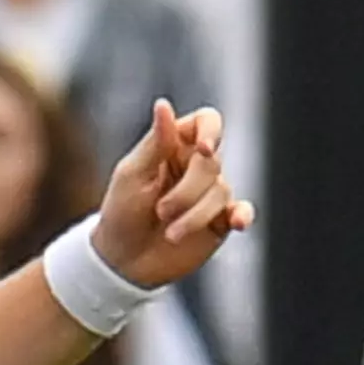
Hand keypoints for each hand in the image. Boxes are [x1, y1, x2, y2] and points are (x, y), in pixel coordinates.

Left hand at [91, 99, 255, 288]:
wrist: (123, 260)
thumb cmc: (121, 212)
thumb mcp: (133, 175)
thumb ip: (154, 143)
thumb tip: (163, 104)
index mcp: (174, 146)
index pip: (206, 122)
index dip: (211, 131)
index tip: (204, 149)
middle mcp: (196, 166)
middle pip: (212, 163)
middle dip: (187, 191)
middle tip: (161, 211)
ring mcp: (210, 192)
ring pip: (221, 191)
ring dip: (194, 215)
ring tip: (169, 233)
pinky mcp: (220, 219)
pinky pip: (241, 210)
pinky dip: (242, 214)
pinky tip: (237, 222)